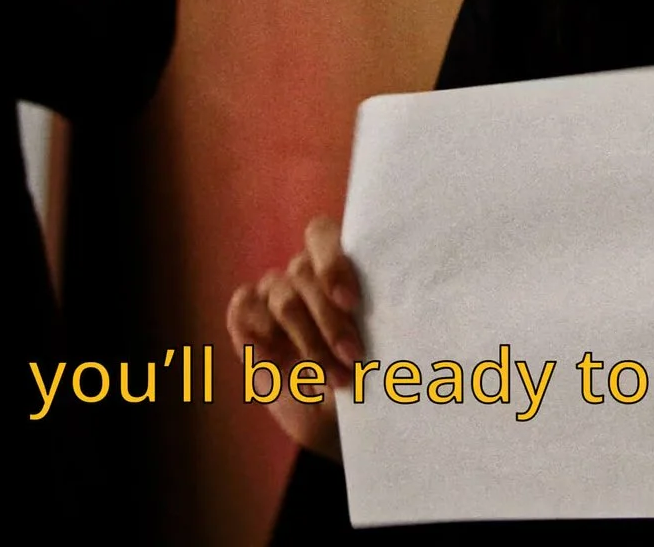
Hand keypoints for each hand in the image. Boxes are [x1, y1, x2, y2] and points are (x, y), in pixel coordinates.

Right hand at [227, 214, 363, 459]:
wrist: (336, 419)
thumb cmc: (371, 374)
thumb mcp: (387, 347)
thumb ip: (386, 318)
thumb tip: (407, 308)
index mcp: (341, 262)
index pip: (322, 235)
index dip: (333, 264)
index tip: (351, 302)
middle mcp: (304, 271)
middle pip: (303, 272)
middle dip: (329, 320)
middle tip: (352, 357)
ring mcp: (273, 291)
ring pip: (283, 300)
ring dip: (309, 344)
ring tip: (334, 380)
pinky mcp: (247, 314)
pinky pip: (245, 310)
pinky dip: (265, 340)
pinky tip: (285, 368)